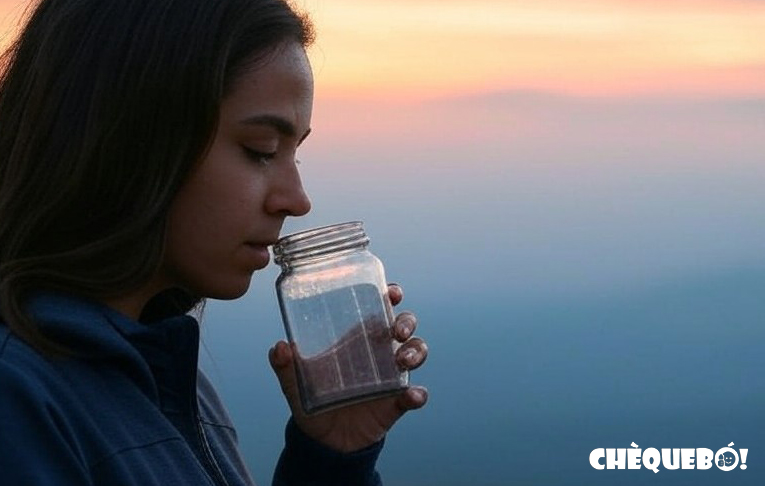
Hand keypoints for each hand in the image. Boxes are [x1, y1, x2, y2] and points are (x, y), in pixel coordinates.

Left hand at [268, 283, 428, 452]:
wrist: (323, 439)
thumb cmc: (312, 399)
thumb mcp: (294, 381)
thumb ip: (285, 365)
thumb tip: (279, 347)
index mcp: (358, 337)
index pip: (379, 308)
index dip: (389, 295)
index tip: (390, 292)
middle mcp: (379, 351)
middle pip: (404, 325)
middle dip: (406, 321)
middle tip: (396, 330)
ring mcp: (391, 376)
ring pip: (417, 352)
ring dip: (415, 352)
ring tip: (402, 361)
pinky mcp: (396, 402)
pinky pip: (414, 395)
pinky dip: (417, 394)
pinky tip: (412, 396)